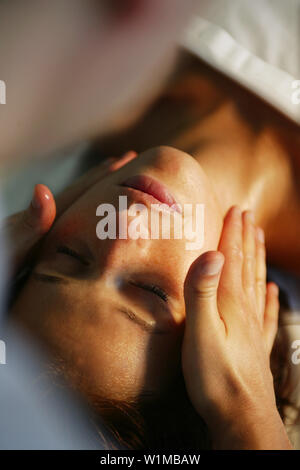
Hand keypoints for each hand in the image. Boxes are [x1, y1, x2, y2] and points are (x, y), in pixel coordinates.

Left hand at [3, 151, 137, 277]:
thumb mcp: (11, 245)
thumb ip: (28, 224)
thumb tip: (43, 191)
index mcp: (46, 219)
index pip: (81, 192)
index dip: (104, 176)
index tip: (126, 158)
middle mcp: (46, 222)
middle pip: (81, 195)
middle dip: (104, 178)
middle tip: (126, 161)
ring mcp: (43, 233)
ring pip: (77, 210)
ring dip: (97, 196)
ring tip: (114, 186)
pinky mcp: (41, 248)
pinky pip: (71, 228)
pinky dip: (85, 219)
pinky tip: (87, 223)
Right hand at [182, 206, 291, 448]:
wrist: (242, 417)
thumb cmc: (215, 377)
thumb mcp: (200, 332)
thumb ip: (201, 292)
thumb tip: (211, 253)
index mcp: (231, 303)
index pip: (232, 258)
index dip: (233, 233)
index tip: (236, 210)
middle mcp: (245, 310)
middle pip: (247, 266)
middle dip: (246, 239)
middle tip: (248, 217)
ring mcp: (253, 328)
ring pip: (256, 283)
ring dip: (257, 259)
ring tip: (258, 240)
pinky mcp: (255, 346)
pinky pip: (265, 314)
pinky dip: (268, 298)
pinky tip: (271, 290)